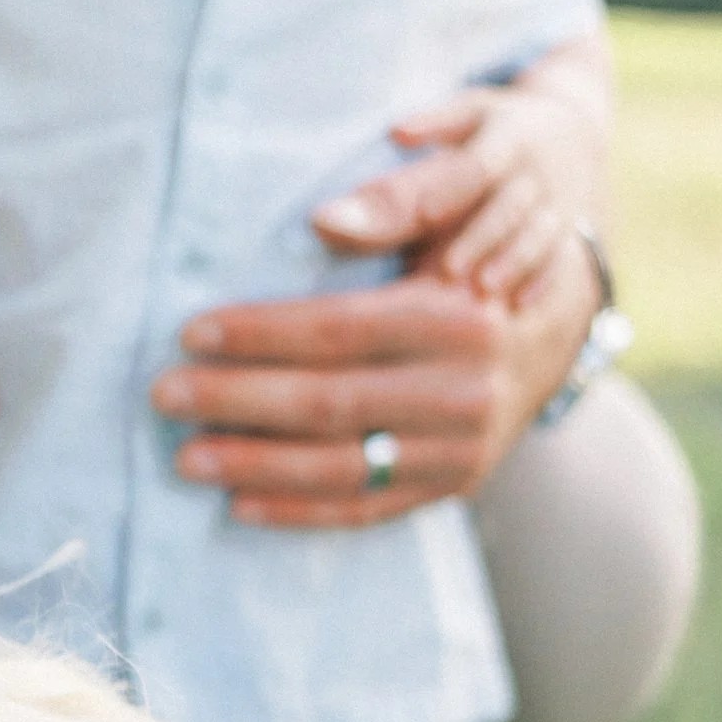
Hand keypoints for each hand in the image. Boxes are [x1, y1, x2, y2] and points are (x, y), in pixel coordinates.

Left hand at [152, 226, 597, 530]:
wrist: (556, 322)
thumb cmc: (476, 253)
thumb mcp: (453, 212)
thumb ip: (395, 211)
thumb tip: (320, 221)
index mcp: (461, 316)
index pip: (340, 329)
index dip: (260, 333)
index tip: (191, 331)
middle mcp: (468, 389)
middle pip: (330, 402)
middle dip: (237, 401)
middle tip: (164, 394)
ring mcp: (464, 448)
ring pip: (342, 466)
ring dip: (254, 466)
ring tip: (185, 457)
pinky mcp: (454, 485)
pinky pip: (365, 510)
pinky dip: (298, 511)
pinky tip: (237, 504)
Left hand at [316, 80, 597, 304]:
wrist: (574, 134)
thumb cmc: (498, 128)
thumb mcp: (470, 113)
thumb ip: (433, 125)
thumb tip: (395, 131)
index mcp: (509, 136)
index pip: (481, 163)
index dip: (454, 188)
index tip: (425, 214)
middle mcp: (538, 171)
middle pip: (509, 206)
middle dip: (481, 237)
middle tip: (448, 270)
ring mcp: (559, 203)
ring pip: (538, 235)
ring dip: (512, 263)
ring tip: (483, 289)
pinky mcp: (571, 231)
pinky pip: (562, 256)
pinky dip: (543, 281)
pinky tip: (519, 304)